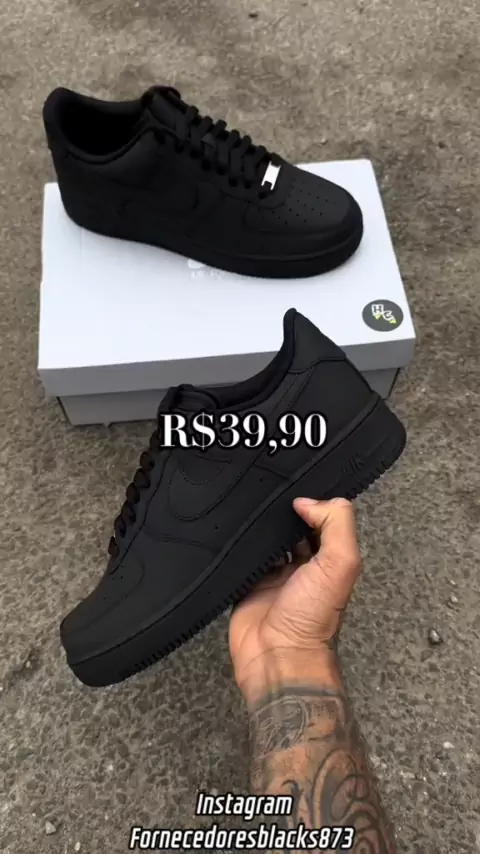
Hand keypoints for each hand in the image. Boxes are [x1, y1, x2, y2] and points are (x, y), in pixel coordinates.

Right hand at [229, 497, 361, 698]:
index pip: (321, 521)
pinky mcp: (245, 584)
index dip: (312, 502)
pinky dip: (235, 544)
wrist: (277, 656)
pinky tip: (228, 526)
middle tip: (263, 486)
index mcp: (327, 560)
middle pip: (291, 528)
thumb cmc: (313, 616)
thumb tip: (308, 501)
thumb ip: (336, 526)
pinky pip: (239, 557)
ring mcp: (272, 575)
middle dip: (281, 510)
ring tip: (243, 500)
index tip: (293, 483)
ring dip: (256, 525)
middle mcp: (301, 566)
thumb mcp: (340, 565)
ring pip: (264, 540)